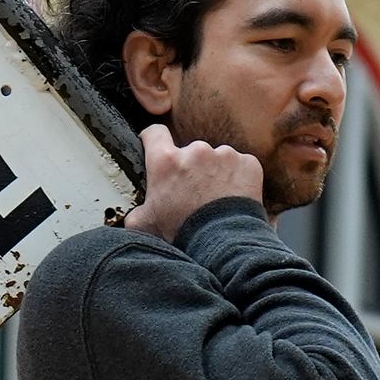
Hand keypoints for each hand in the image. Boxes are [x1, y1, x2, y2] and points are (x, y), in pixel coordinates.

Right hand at [125, 123, 262, 236]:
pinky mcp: (248, 164)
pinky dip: (237, 179)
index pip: (155, 133)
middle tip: (192, 194)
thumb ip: (134, 211)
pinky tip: (233, 199)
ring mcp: (225, 155)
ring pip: (216, 159)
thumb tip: (132, 213)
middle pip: (189, 151)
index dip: (153, 140)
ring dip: (214, 174)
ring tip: (215, 200)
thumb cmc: (183, 234)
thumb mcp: (144, 226)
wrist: (224, 246)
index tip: (156, 148)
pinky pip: (240, 166)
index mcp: (166, 161)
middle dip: (190, 168)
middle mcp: (195, 151)